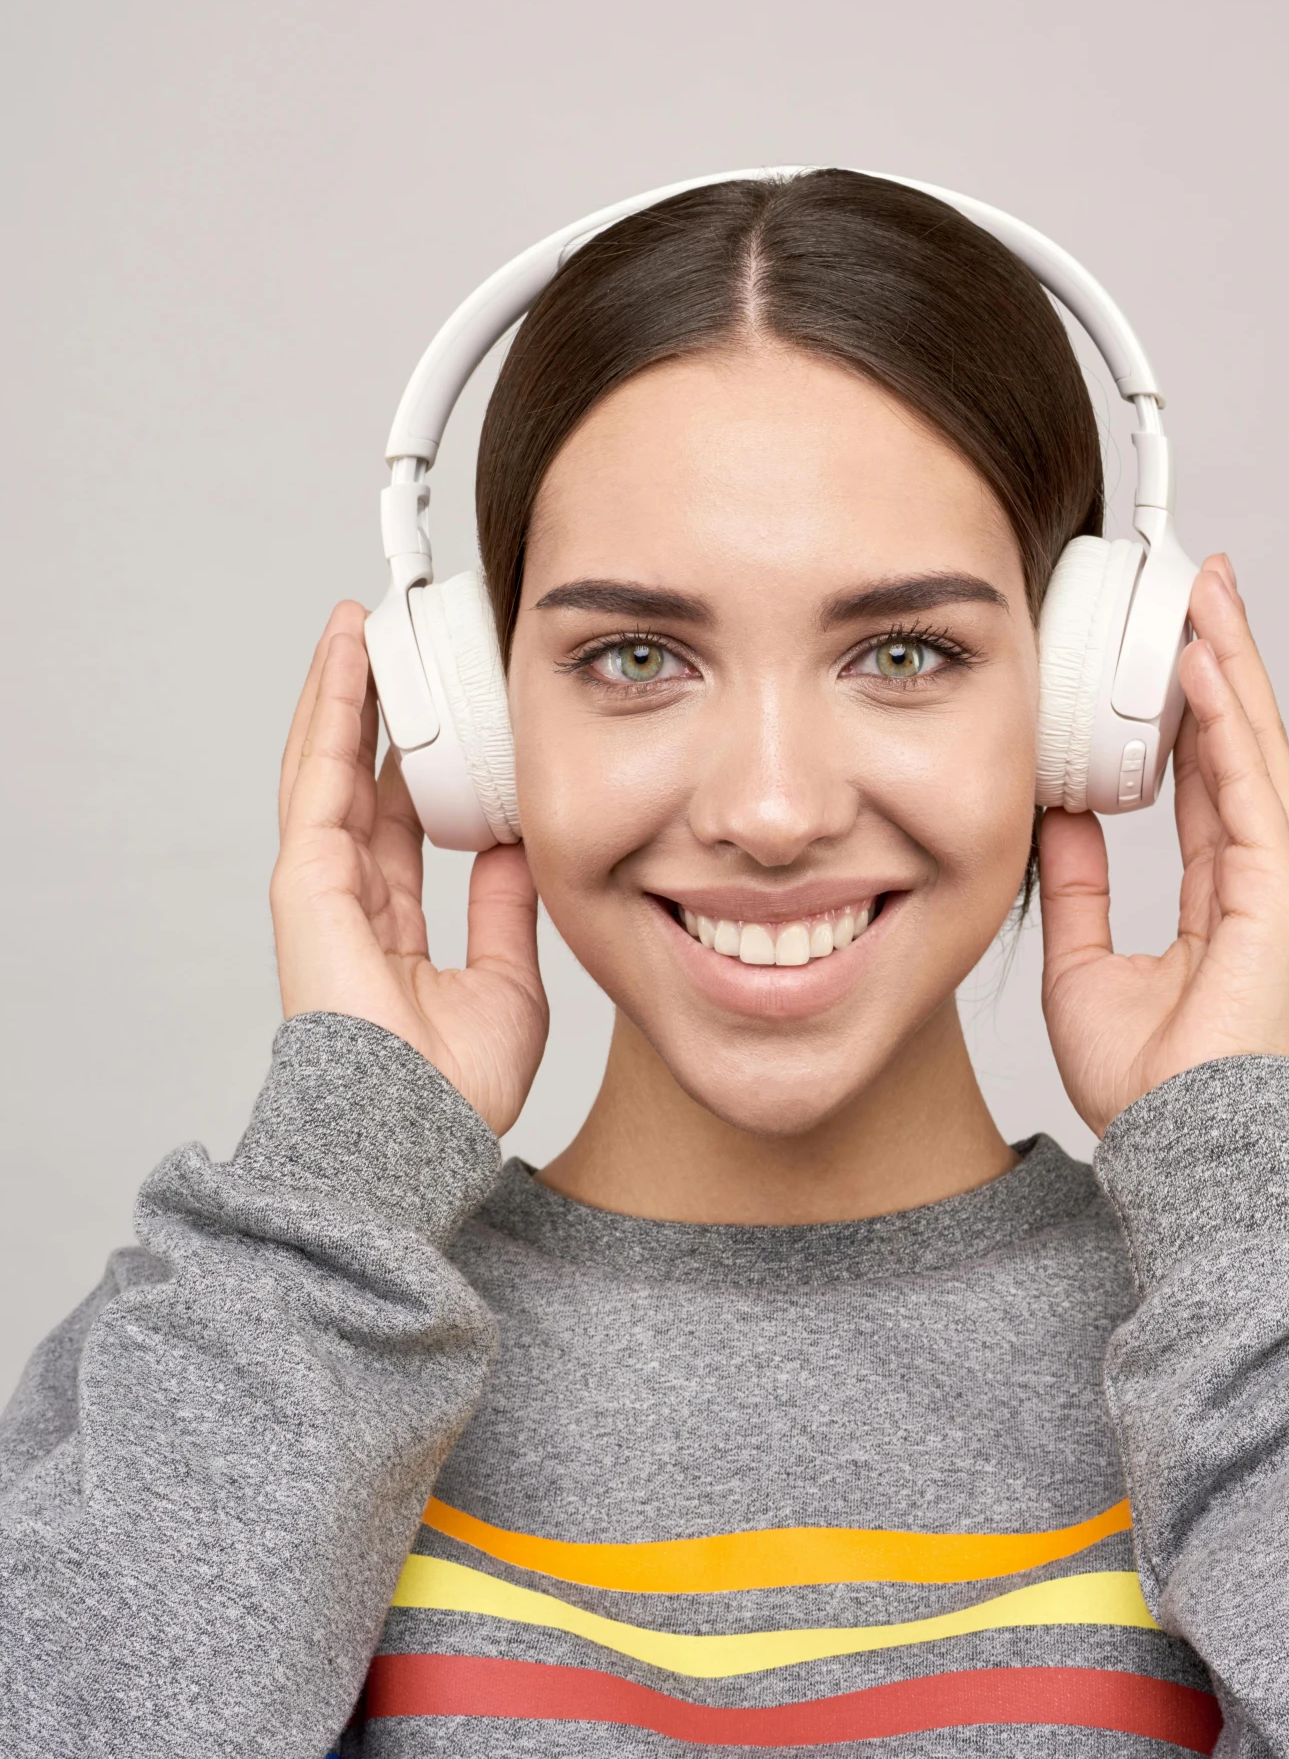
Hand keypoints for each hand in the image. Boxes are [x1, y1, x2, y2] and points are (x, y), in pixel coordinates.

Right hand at [269, 602, 547, 1135]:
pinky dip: (332, 708)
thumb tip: (512, 850)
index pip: (395, 817)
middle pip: (354, 777)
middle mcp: (348, 897)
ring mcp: (319, 885)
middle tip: (392, 642)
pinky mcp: (305, 877)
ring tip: (362, 624)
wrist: (418, 1134)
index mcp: (388, 923)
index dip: (411, 758)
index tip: (437, 706)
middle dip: (371, 708)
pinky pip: (319, 773)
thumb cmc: (454, 1089)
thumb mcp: (506, 979)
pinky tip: (347, 656)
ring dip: (344, 689)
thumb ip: (503, 910)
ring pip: (327, 761)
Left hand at [1039, 554, 1288, 1137]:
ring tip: (1205, 594)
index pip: (1208, 771)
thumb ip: (1078, 881)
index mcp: (1218, 888)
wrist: (1173, 1149)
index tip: (1169, 638)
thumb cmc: (1142, 1082)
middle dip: (1221, 657)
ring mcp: (1274, 882)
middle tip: (1201, 582)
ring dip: (1229, 666)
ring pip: (1253, 748)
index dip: (1191, 702)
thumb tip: (1057, 812)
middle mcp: (1255, 875)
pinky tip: (1203, 666)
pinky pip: (1248, 787)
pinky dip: (1227, 722)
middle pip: (1241, 742)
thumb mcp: (1083, 958)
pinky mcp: (1277, 895)